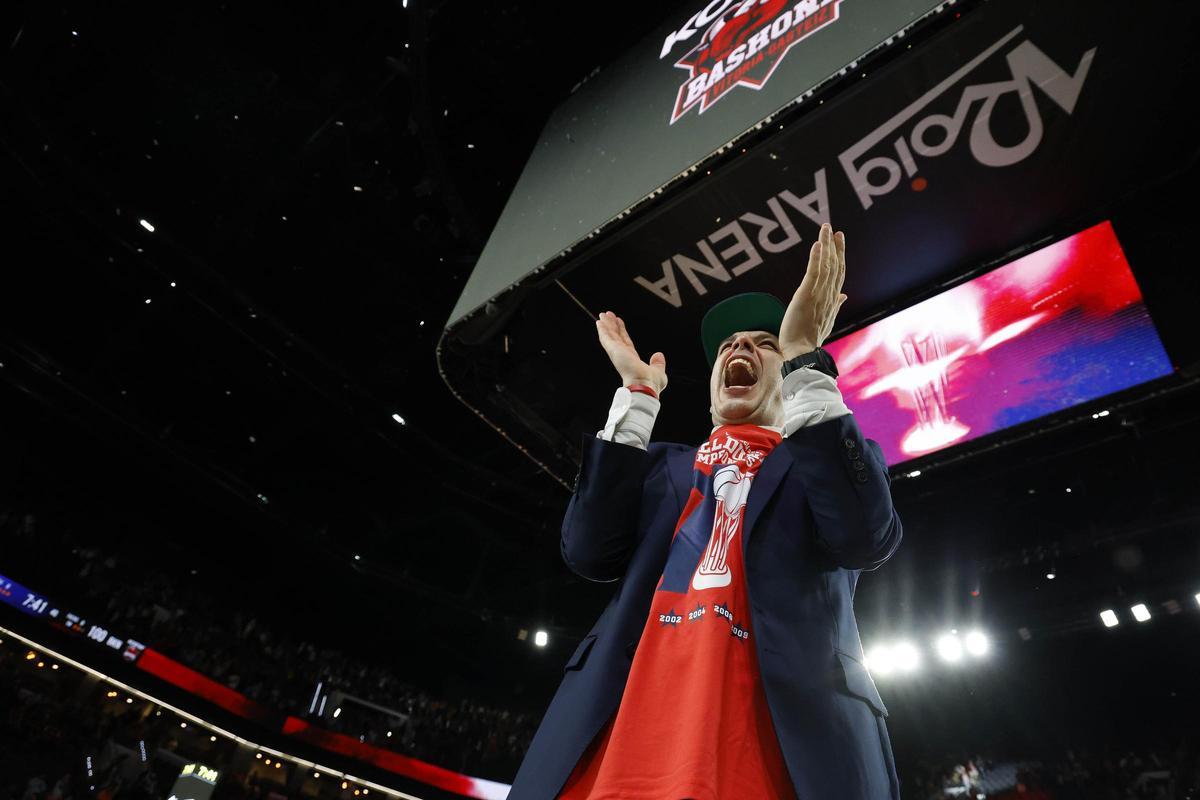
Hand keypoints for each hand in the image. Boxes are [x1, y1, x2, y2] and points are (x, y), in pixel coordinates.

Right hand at [596, 311, 667, 394]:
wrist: (644, 386)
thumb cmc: (651, 383)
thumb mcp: (658, 371)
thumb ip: (658, 363)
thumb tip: (658, 355)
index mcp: (632, 359)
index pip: (626, 342)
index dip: (622, 332)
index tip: (619, 322)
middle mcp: (623, 355)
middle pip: (616, 336)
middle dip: (612, 326)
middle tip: (608, 315)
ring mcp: (617, 353)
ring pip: (610, 335)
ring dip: (606, 325)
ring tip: (603, 314)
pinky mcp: (614, 350)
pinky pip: (606, 338)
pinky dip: (602, 330)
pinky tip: (599, 322)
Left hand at [780, 222, 847, 358]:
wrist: (802, 353)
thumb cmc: (810, 339)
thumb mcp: (826, 320)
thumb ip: (835, 305)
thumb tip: (844, 295)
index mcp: (832, 300)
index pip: (838, 274)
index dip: (839, 256)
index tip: (838, 240)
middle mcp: (828, 295)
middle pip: (835, 266)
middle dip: (835, 247)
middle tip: (833, 229)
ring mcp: (818, 295)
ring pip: (826, 266)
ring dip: (826, 245)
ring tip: (825, 229)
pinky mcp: (806, 296)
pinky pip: (813, 274)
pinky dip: (816, 258)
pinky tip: (818, 244)